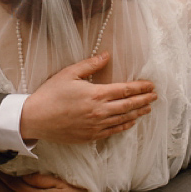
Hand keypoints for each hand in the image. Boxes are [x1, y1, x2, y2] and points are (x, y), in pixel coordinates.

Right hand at [19, 53, 156, 143]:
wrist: (35, 119)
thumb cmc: (50, 94)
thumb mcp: (68, 73)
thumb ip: (90, 65)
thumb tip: (106, 55)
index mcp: (96, 94)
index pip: (125, 90)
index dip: (140, 87)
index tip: (150, 85)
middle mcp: (99, 111)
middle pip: (129, 105)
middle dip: (144, 99)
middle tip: (155, 96)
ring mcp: (96, 126)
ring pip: (123, 119)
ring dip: (138, 113)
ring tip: (147, 108)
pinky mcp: (90, 136)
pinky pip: (113, 131)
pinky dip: (125, 126)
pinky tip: (131, 122)